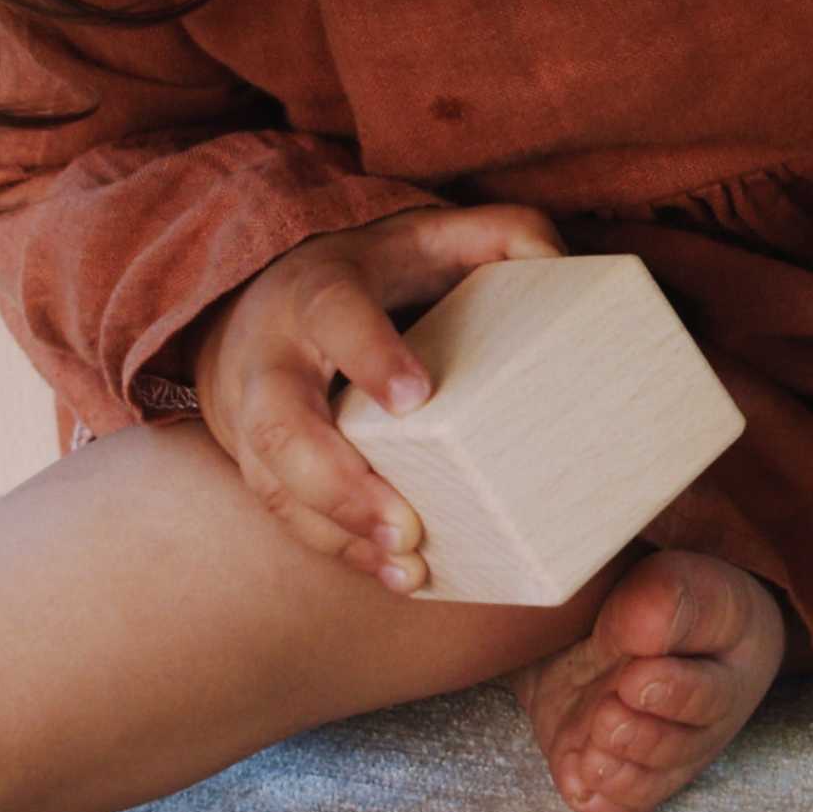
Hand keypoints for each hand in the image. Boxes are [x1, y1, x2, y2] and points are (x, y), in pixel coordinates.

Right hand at [189, 204, 564, 592]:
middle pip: (280, 422)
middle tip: (406, 525)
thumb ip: (500, 237)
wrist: (264, 309)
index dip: (369, 354)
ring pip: (274, 482)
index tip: (415, 399)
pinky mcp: (257, 464)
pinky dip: (339, 549)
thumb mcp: (432, 236)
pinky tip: (393, 575)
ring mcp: (251, 417)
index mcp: (318, 290)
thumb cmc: (373, 278)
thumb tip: (561, 267)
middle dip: (339, 482)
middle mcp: (273, 356)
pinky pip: (286, 515)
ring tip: (406, 566)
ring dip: (339, 531)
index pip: (333, 313)